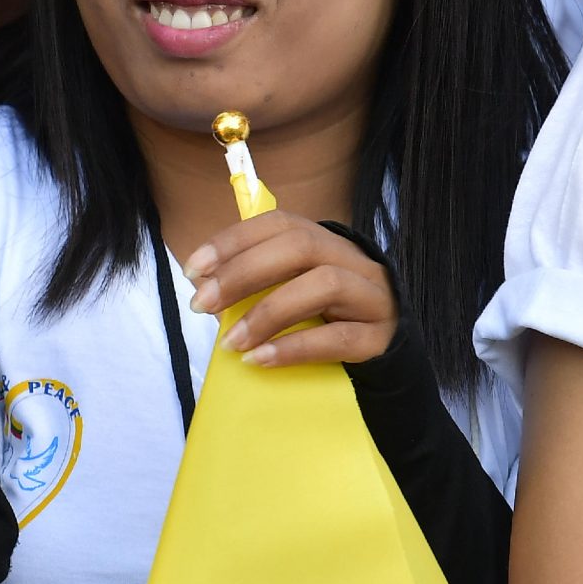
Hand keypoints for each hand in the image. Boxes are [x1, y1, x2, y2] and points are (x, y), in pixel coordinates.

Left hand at [185, 212, 398, 368]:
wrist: (389, 356)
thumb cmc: (327, 320)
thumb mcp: (291, 292)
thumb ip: (255, 285)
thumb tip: (204, 288)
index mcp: (326, 243)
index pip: (280, 224)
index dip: (234, 241)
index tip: (194, 269)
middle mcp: (354, 261)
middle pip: (301, 247)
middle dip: (243, 273)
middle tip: (202, 304)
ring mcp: (373, 297)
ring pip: (325, 285)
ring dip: (267, 313)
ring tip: (230, 343)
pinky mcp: (382, 337)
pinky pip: (340, 337)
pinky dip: (294, 347)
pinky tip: (260, 359)